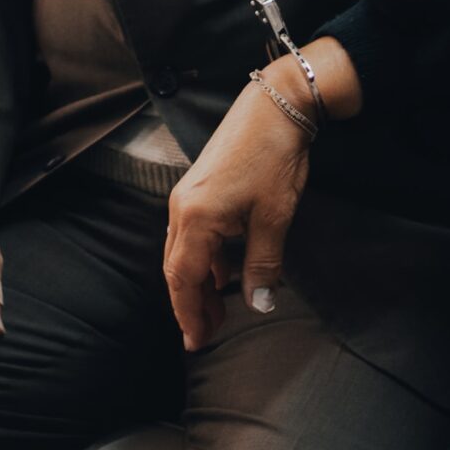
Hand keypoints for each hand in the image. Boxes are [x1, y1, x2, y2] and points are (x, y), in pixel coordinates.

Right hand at [164, 56, 313, 351]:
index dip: (189, 315)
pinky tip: (223, 271)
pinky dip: (204, 258)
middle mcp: (181, 207)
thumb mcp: (273, 217)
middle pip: (176, 269)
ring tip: (217, 310)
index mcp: (194, 219)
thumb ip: (262, 265)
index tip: (197, 343)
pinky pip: (192, 233)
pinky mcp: (199, 186)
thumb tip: (258, 305)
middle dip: (190, 304)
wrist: (274, 106)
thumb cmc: (273, 158)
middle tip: (206, 335)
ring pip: (183, 251)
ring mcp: (187, 195)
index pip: (183, 280)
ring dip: (198, 282)